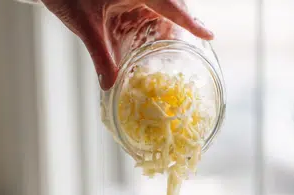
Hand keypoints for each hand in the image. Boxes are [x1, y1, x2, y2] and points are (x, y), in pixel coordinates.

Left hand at [38, 1, 213, 88]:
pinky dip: (153, 17)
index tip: (209, 35)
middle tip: (190, 41)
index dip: (191, 21)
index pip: (170, 4)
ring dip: (168, 19)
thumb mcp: (84, 26)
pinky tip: (150, 34)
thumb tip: (110, 86)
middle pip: (171, 2)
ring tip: (172, 42)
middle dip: (181, 19)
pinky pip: (147, 4)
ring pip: (161, 2)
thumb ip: (100, 56)